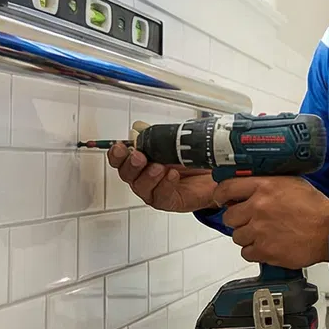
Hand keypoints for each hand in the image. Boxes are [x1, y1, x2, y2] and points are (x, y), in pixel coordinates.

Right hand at [106, 142, 220, 212]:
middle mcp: (143, 177)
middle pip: (127, 174)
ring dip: (148, 176)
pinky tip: (172, 175)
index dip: (117, 154)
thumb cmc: (189, 162)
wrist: (212, 176)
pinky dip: (165, 185)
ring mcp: (154, 191)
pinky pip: (161, 196)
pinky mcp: (167, 201)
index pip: (121, 159)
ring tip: (159, 167)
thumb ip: (155, 137)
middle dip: (131, 164)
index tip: (120, 147)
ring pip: (141, 187)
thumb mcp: (173, 145)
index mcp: (140, 161)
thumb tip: (138, 127)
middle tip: (139, 157)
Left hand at [211, 176, 328, 268]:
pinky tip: (268, 245)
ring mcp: (260, 230)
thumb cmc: (316, 208)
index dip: (221, 195)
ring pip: (237, 236)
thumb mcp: (292, 183)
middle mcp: (258, 207)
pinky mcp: (264, 250)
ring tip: (265, 234)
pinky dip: (255, 251)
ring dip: (248, 236)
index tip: (222, 200)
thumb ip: (268, 183)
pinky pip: (246, 253)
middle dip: (238, 220)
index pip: (226, 187)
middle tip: (252, 221)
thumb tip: (250, 185)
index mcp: (264, 186)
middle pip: (229, 216)